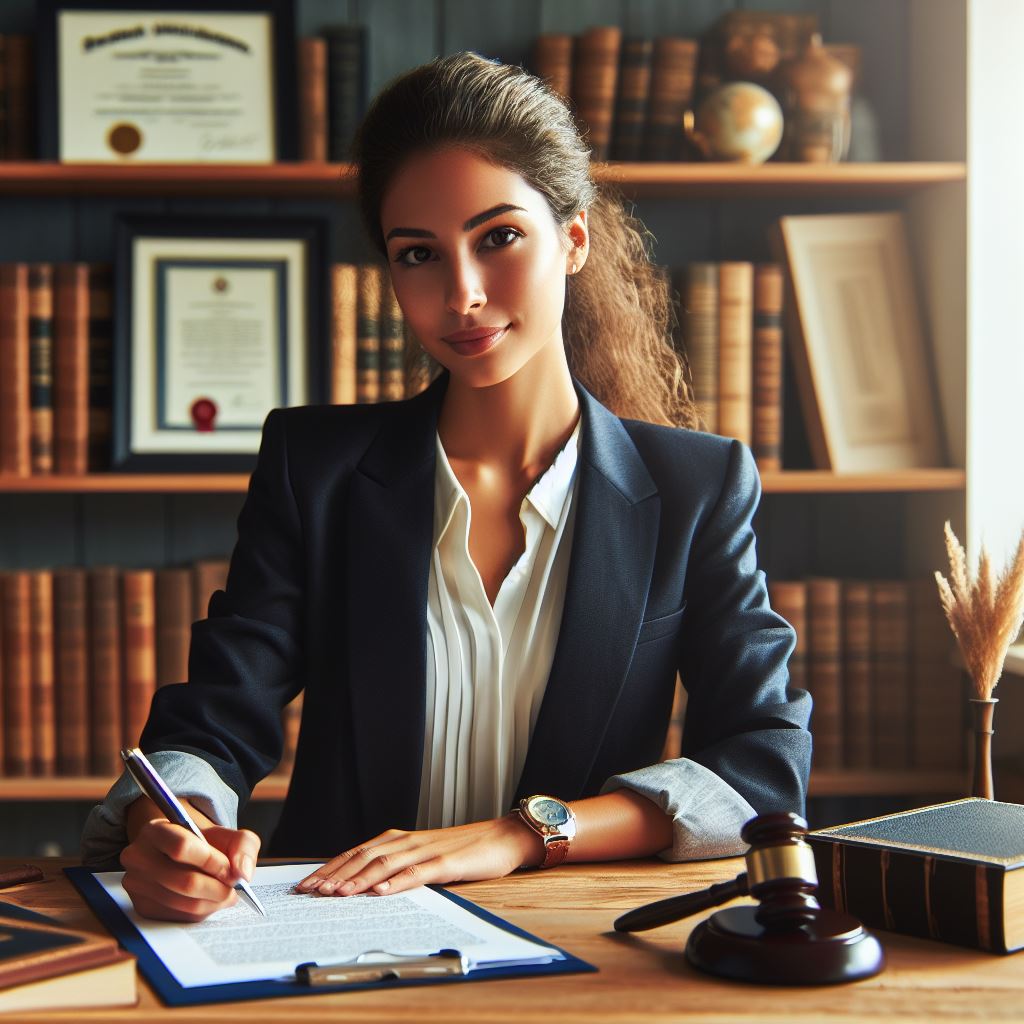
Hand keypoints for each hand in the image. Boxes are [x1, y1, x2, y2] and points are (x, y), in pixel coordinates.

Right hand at [120, 818, 260, 921]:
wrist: (183, 856)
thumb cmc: (206, 844)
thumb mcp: (228, 834)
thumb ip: (244, 845)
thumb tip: (242, 873)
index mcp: (155, 829)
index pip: (182, 848)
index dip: (212, 862)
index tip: (230, 869)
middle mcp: (138, 856)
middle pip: (184, 881)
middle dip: (217, 888)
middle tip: (233, 888)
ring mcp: (136, 884)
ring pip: (182, 903)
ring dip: (212, 902)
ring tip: (225, 894)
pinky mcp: (141, 907)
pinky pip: (177, 916)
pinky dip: (200, 912)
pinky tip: (208, 900)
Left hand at [295, 815, 543, 897]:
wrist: (500, 838)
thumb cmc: (461, 851)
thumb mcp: (422, 857)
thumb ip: (395, 866)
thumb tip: (362, 886)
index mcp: (399, 840)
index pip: (356, 853)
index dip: (330, 868)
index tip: (306, 885)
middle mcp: (407, 841)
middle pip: (363, 857)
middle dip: (334, 875)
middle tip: (309, 892)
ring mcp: (426, 850)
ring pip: (385, 864)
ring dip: (357, 879)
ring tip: (335, 893)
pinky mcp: (445, 862)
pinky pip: (417, 873)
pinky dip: (396, 882)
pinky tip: (380, 892)